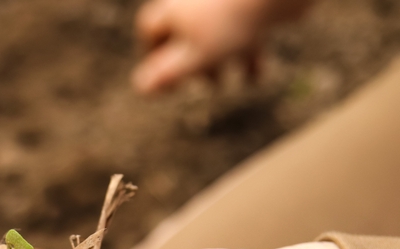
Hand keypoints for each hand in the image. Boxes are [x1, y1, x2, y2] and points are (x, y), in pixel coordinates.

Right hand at [132, 0, 313, 92]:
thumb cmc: (234, 23)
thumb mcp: (196, 56)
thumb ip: (168, 73)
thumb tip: (140, 89)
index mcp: (175, 9)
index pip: (150, 28)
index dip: (151, 54)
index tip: (164, 76)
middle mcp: (196, 0)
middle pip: (185, 32)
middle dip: (195, 62)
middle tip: (209, 83)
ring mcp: (224, 1)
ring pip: (217, 33)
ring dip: (224, 60)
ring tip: (236, 82)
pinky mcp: (250, 3)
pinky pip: (243, 28)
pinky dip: (247, 51)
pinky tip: (258, 75)